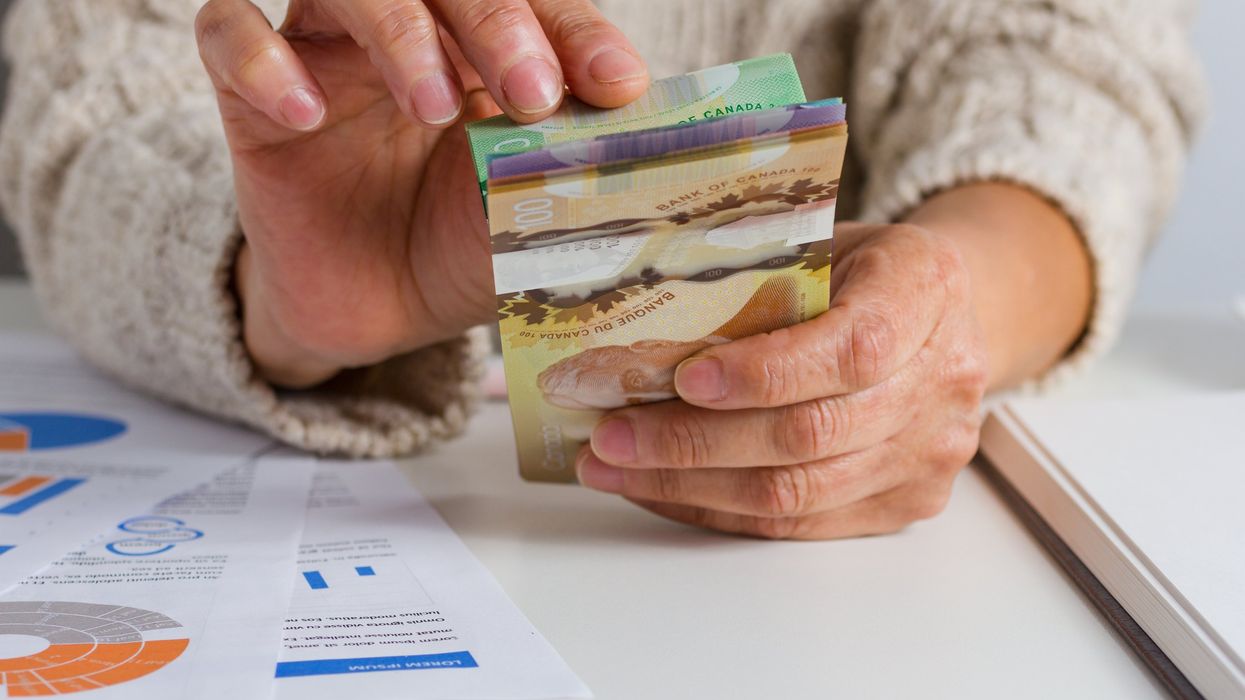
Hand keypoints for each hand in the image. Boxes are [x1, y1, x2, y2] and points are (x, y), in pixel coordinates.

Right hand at [194, 0, 648, 385]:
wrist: (375, 313)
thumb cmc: (458, 249)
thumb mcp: (525, 215)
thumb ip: (566, 167)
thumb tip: (640, 127)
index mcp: (485, 47)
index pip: (534, 2)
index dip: (575, 32)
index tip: (617, 86)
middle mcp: (408, 29)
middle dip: (497, 20)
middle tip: (533, 92)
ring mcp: (325, 50)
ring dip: (397, 32)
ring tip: (433, 107)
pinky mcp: (250, 93)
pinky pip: (228, 32)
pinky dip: (265, 61)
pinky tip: (309, 111)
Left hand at [575, 223, 990, 538]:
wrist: (952, 312)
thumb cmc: (867, 270)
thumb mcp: (827, 241)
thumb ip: (763, 277)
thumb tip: (645, 327)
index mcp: (925, 291)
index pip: (851, 350)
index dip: (764, 373)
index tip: (683, 378)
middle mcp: (942, 379)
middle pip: (811, 434)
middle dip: (694, 442)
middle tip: (612, 435)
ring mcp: (930, 451)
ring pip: (797, 493)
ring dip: (691, 485)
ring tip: (616, 468)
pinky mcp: (907, 501)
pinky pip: (801, 523)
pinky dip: (721, 510)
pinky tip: (665, 489)